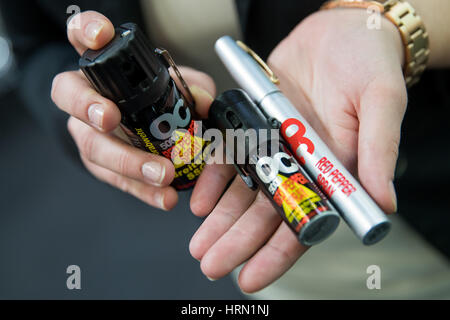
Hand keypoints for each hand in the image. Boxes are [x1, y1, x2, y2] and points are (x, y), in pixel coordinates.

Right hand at [51, 11, 215, 210]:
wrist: (136, 126)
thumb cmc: (154, 98)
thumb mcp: (179, 86)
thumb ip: (192, 88)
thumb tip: (204, 103)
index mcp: (103, 65)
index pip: (84, 36)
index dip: (86, 31)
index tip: (99, 35)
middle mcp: (86, 94)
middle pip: (70, 94)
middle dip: (88, 106)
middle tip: (110, 118)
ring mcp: (87, 130)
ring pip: (93, 145)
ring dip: (127, 161)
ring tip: (160, 173)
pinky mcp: (98, 163)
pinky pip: (115, 179)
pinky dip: (142, 190)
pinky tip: (164, 197)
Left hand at [189, 8, 405, 292]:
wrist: (340, 29)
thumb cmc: (368, 62)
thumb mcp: (381, 102)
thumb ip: (378, 152)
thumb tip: (384, 206)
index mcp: (331, 170)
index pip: (304, 221)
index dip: (277, 252)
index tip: (250, 276)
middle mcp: (299, 164)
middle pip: (266, 213)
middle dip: (237, 241)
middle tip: (211, 264)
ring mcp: (273, 146)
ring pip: (243, 191)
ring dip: (220, 219)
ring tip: (199, 244)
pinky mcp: (253, 124)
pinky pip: (230, 156)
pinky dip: (214, 178)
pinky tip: (200, 201)